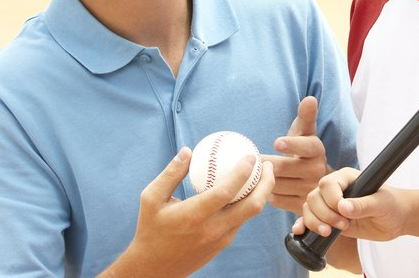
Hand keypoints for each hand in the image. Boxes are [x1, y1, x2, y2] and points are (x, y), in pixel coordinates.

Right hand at [100, 148, 274, 277]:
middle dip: (267, 183)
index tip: (251, 156)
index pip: (227, 192)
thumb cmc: (150, 230)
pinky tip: (246, 191)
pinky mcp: (223, 245)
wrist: (153, 268)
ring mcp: (220, 239)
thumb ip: (170, 175)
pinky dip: (248, 205)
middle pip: (253, 206)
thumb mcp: (151, 199)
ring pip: (250, 214)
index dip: (243, 173)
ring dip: (261, 194)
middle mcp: (212, 229)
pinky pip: (241, 221)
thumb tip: (187, 151)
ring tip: (262, 175)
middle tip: (268, 165)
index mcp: (194, 215)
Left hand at [264, 96, 331, 212]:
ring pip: (276, 184)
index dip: (293, 144)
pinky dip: (268, 194)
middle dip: (265, 163)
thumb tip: (310, 99)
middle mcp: (317, 171)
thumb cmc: (304, 152)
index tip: (277, 142)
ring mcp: (310, 190)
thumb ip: (306, 117)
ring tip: (259, 173)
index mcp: (317, 151)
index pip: (307, 146)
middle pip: (282, 167)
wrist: (317, 182)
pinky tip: (265, 188)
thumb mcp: (306, 133)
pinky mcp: (301, 206)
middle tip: (252, 160)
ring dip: (264, 180)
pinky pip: (276, 200)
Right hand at [292, 167, 408, 242]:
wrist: (396, 219)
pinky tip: (300, 233)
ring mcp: (330, 205)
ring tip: (330, 233)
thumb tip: (343, 207)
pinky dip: (303, 226)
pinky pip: (309, 220)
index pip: (328, 184)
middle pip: (314, 197)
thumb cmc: (392, 206)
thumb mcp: (381, 204)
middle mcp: (335, 189)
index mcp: (347, 177)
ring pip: (309, 209)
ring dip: (315, 222)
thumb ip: (363, 205)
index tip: (344, 212)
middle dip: (324, 214)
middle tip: (344, 225)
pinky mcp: (328, 220)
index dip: (331, 200)